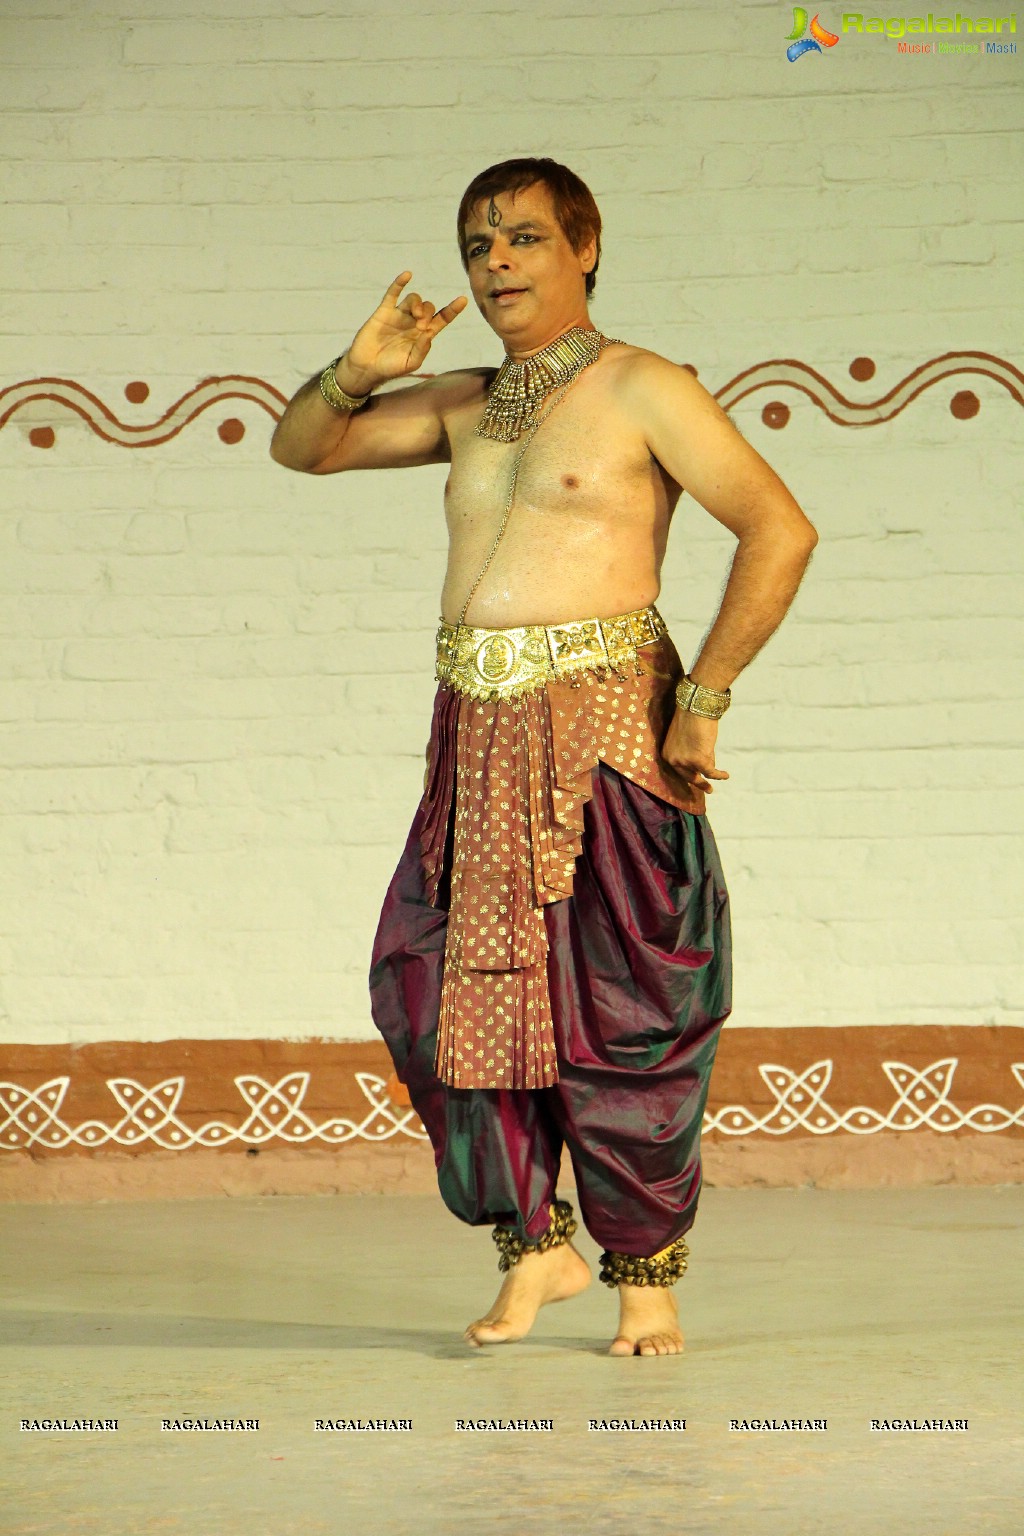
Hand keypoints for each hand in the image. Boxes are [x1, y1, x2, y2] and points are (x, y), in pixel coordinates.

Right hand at [341, 271, 467, 393]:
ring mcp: (399, 315)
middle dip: (428, 313)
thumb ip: (422, 349)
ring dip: (418, 304)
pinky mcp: (384, 311)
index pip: (442, 319)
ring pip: (414, 299)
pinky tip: (407, 275)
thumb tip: (430, 332)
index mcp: (423, 335)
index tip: (463, 300)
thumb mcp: (411, 363)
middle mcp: (413, 322)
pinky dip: (400, 283)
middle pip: (428, 307)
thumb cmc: (390, 367)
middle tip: (421, 326)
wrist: (367, 367)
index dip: (452, 310)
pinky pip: (393, 294)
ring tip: (415, 316)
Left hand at [661, 708, 729, 794]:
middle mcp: (673, 760)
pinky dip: (719, 775)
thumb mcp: (686, 737)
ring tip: (721, 774)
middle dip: (699, 782)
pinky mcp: (699, 761)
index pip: (679, 769)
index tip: (697, 780)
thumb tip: (704, 762)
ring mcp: (685, 762)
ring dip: (712, 770)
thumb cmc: (691, 716)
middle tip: (708, 789)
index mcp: (667, 753)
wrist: (695, 706)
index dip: (690, 774)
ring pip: (702, 771)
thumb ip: (690, 751)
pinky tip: (725, 775)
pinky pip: (711, 772)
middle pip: (688, 775)